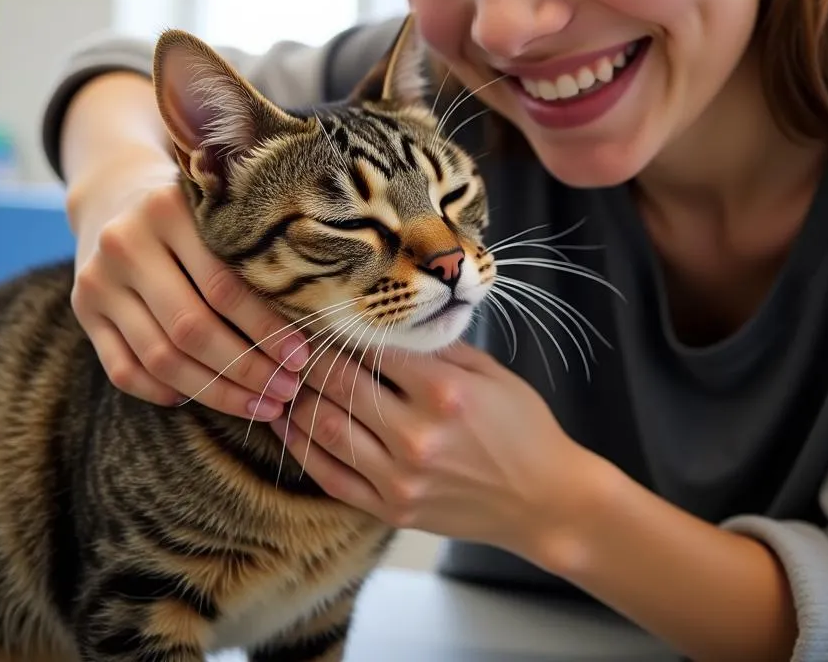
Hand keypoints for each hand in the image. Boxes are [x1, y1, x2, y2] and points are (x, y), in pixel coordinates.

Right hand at [69, 160, 307, 418]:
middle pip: (191, 328)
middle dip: (246, 369)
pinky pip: (123, 370)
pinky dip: (165, 392)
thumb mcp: (220, 211)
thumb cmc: (196, 210)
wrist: (117, 193)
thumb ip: (254, 251)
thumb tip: (319, 315)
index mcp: (169, 210)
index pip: (224, 286)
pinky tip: (202, 398)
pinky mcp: (81, 311)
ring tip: (260, 405)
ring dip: (215, 392)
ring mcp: (96, 280)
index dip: (266, 329)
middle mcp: (125, 243)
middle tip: (287, 391)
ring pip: (158, 357)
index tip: (303, 356)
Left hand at [271, 340, 580, 555]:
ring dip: (296, 399)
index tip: (324, 317)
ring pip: (324, 428)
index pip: (373, 348)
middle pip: (341, 384)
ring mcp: (401, 477)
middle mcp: (417, 435)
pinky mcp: (392, 509)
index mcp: (444, 392)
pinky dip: (301, 448)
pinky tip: (286, 425)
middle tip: (293, 342)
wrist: (545, 501)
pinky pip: (331, 476)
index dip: (343, 330)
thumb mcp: (490, 374)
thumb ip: (439, 348)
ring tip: (282, 378)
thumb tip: (393, 321)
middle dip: (311, 359)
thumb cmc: (524, 430)